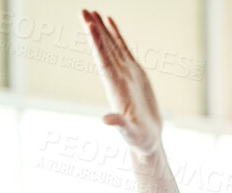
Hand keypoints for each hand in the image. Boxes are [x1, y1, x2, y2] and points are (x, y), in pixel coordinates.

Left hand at [84, 10, 163, 158]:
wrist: (147, 140)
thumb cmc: (139, 139)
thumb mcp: (130, 133)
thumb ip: (119, 125)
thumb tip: (106, 121)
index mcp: (115, 88)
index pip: (103, 61)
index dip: (96, 43)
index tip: (89, 25)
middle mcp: (117, 78)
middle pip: (103, 50)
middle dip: (93, 31)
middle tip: (83, 10)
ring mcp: (125, 74)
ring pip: (111, 46)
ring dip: (101, 30)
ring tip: (92, 12)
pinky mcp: (135, 74)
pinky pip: (123, 50)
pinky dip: (116, 36)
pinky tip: (109, 23)